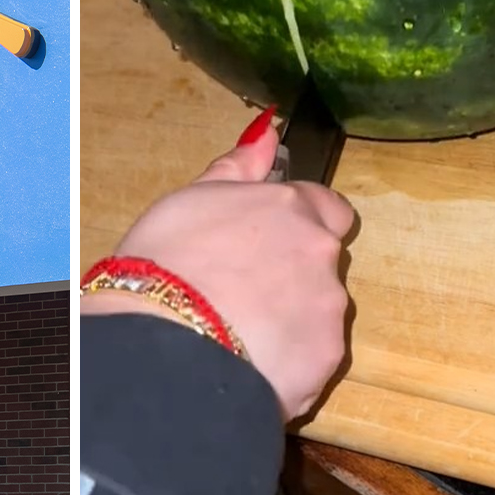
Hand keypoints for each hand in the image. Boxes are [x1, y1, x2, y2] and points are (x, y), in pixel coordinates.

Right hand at [82, 110, 356, 418]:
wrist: (165, 345)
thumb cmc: (166, 263)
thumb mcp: (189, 200)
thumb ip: (236, 169)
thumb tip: (266, 136)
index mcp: (289, 206)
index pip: (326, 205)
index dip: (298, 221)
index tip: (265, 239)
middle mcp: (320, 251)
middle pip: (321, 258)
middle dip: (292, 270)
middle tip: (239, 288)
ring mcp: (329, 307)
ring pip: (319, 307)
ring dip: (290, 314)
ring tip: (236, 330)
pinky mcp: (326, 357)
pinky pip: (312, 353)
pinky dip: (288, 355)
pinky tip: (248, 359)